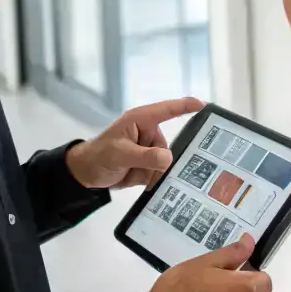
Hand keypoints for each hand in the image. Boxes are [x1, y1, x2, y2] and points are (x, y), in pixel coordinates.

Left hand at [66, 98, 203, 190]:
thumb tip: (169, 158)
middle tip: (150, 170)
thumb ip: (145, 156)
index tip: (204, 106)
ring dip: (154, 173)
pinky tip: (145, 184)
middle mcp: (148, 133)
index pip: (167, 110)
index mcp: (141, 121)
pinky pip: (159, 173)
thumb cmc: (99, 156)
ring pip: (165, 163)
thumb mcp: (120, 155)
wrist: (86, 174)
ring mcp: (148, 150)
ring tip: (138, 177)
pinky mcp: (147, 165)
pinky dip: (153, 180)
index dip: (185, 106)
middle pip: (168, 147)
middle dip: (161, 161)